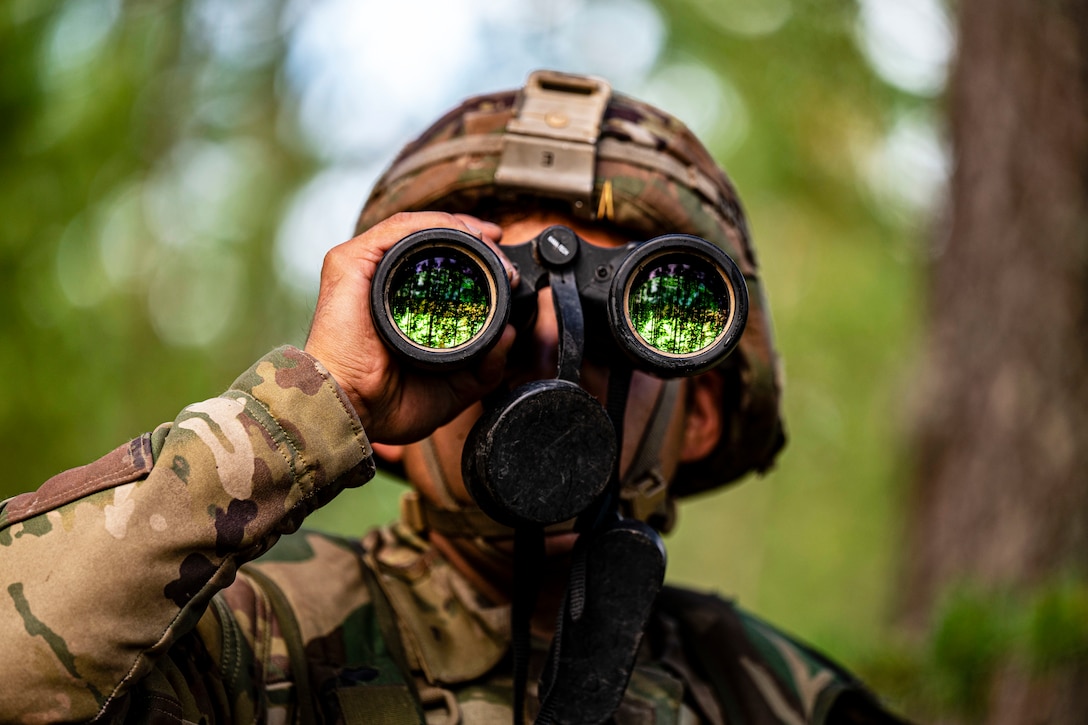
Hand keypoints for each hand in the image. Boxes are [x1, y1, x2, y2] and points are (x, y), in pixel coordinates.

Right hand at [305, 211, 516, 443]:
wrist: (352, 411)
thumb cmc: (385, 404)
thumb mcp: (452, 388)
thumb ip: (484, 366)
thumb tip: (510, 336)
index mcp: (398, 304)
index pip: (437, 264)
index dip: (473, 256)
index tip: (504, 268)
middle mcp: (380, 281)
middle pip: (431, 240)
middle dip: (473, 238)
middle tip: (502, 257)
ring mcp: (364, 269)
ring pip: (418, 228)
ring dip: (461, 228)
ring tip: (489, 244)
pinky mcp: (350, 262)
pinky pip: (398, 229)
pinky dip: (434, 224)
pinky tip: (463, 234)